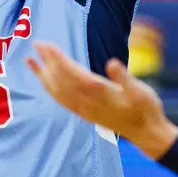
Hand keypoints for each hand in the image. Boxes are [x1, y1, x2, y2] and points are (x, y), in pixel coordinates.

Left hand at [27, 42, 177, 158]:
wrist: (146, 133)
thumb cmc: (146, 109)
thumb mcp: (141, 90)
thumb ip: (124, 77)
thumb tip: (112, 64)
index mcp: (99, 93)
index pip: (72, 73)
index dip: (58, 59)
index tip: (46, 45)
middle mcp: (87, 102)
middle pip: (61, 80)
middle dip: (47, 61)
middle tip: (36, 43)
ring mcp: (84, 110)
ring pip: (57, 91)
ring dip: (43, 75)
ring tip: (30, 61)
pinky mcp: (85, 114)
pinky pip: (62, 100)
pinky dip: (50, 89)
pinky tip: (45, 82)